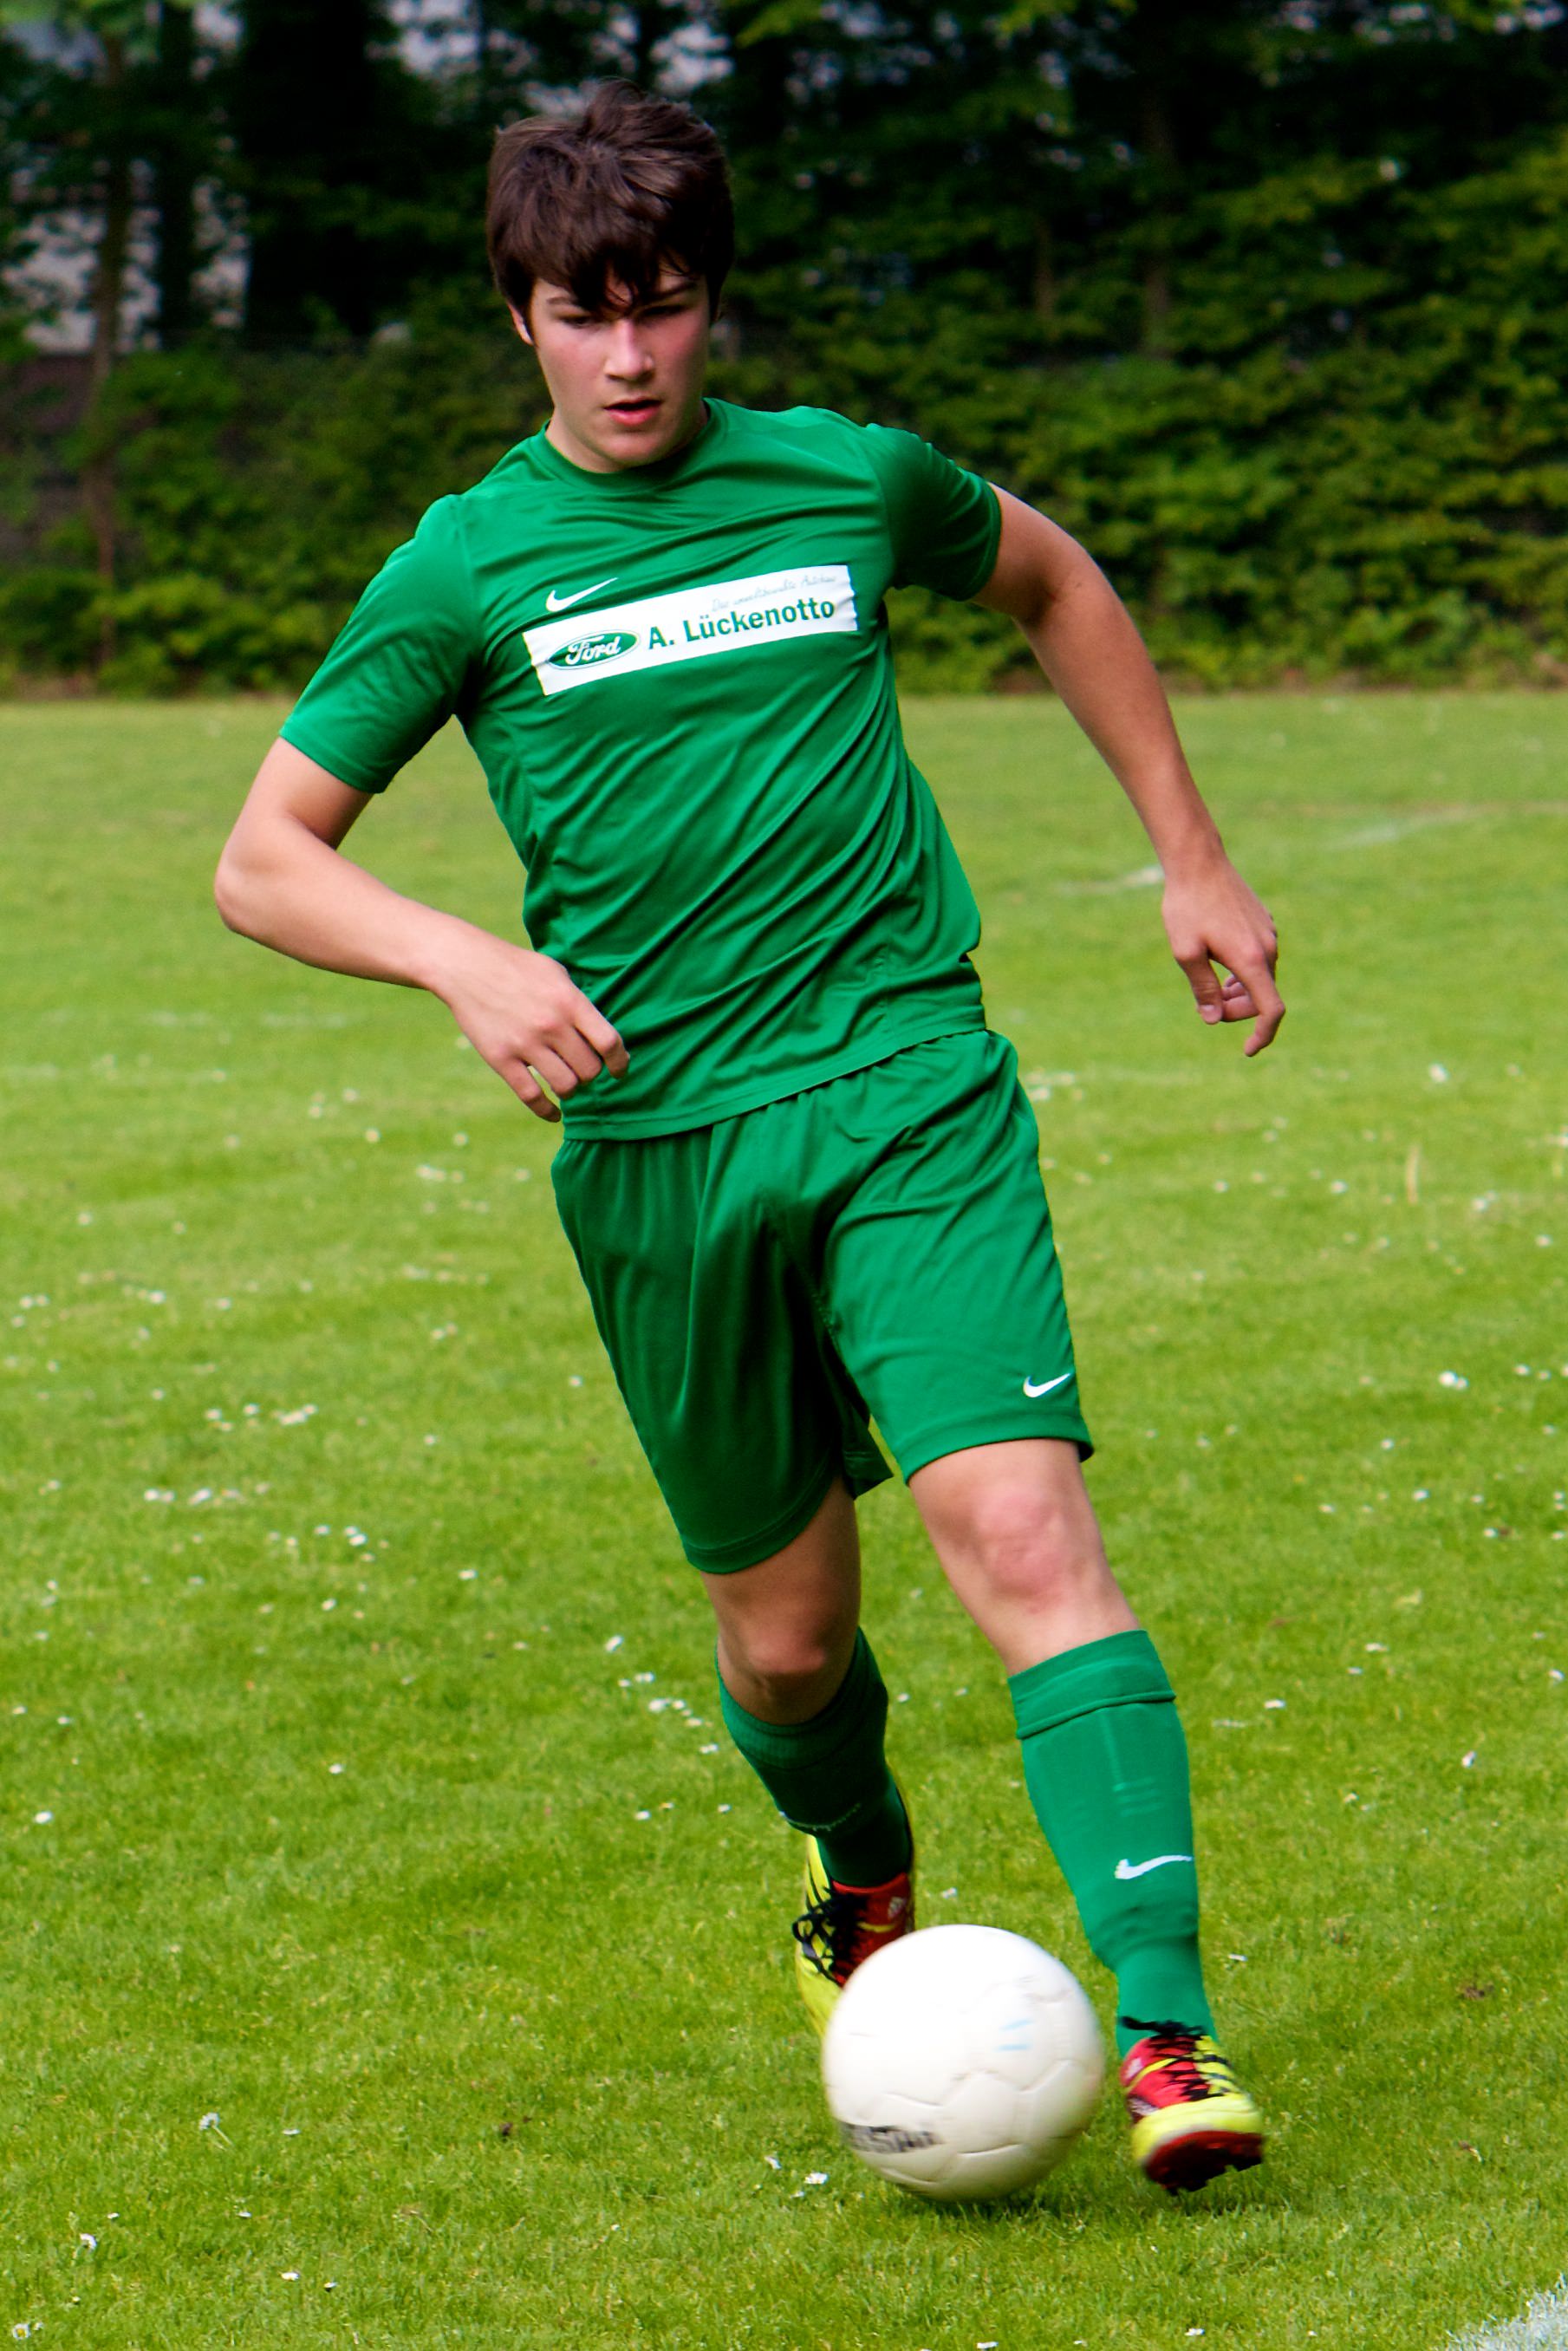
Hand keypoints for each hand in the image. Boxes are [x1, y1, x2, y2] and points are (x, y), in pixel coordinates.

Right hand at [431, 928, 627, 1121]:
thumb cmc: (517, 968)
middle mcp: (551, 1024)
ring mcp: (525, 1043)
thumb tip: (600, 1036)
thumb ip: (578, 1004)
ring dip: (571, 1089)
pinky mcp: (501, 1058)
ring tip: (566, 1082)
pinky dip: (547, 1111)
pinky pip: (531, 1096)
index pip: (608, 1042)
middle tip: (581, 1069)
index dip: (619, 1062)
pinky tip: (554, 1113)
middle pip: (589, 1070)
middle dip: (590, 1074)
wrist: (467, 966)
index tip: (619, 1071)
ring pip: (566, 1086)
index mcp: (569, 1001)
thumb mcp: (555, 974)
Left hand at [1162, 861, 1282, 1057]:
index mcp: (1252, 959)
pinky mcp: (1264, 923)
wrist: (1198, 862)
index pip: (1271, 1009)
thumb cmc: (1187, 907)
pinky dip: (1243, 972)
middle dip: (1238, 1010)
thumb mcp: (1185, 953)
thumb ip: (1202, 989)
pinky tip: (1219, 963)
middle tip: (1207, 1006)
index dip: (1263, 1035)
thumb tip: (1213, 1019)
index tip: (1248, 1050)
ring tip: (1211, 985)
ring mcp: (1269, 933)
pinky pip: (1259, 959)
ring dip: (1239, 991)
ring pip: (1261, 977)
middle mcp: (1268, 948)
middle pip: (1263, 996)